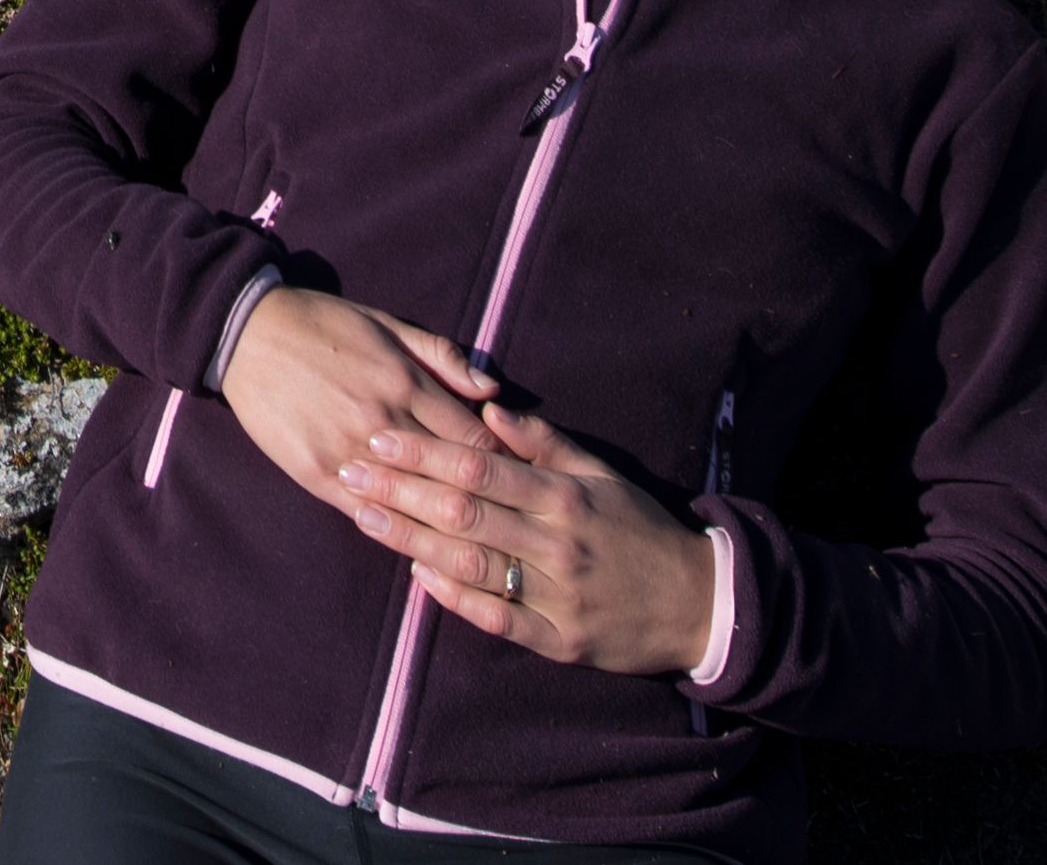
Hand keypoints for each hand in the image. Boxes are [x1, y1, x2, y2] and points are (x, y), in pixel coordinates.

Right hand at [213, 288, 495, 519]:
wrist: (247, 334)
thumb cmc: (324, 324)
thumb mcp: (387, 325)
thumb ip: (442, 356)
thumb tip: (492, 389)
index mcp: (405, 382)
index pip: (475, 439)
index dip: (505, 465)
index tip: (521, 482)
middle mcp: (383, 420)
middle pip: (449, 478)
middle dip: (485, 505)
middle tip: (511, 528)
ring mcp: (348, 450)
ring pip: (411, 503)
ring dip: (444, 528)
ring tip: (476, 550)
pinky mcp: (316, 472)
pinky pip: (366, 512)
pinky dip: (394, 529)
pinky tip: (416, 545)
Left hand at [331, 384, 722, 680]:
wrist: (697, 602)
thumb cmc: (639, 529)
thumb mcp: (602, 474)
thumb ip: (545, 442)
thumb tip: (490, 406)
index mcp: (565, 495)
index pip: (480, 466)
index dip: (423, 451)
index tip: (378, 437)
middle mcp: (557, 542)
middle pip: (465, 510)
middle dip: (400, 489)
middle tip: (349, 469)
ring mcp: (557, 594)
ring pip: (472, 564)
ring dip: (412, 539)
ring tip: (364, 518)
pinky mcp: (559, 641)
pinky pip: (498, 620)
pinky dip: (455, 598)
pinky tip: (417, 577)